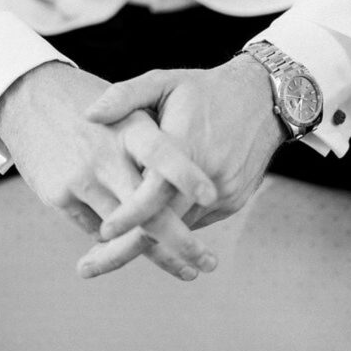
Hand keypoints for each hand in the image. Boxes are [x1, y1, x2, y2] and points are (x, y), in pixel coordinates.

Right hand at [0, 62, 218, 279]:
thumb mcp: (128, 105)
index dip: (186, 175)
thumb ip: (158, 140)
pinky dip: (117, 237)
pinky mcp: (58, 196)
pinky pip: (96, 229)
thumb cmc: (90, 102)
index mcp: (130, 128)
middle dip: (181, 243)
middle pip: (148, 209)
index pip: (162, 153)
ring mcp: (80, 178)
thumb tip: (187, 181)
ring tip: (187, 269)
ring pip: (124, 231)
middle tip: (209, 264)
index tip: (211, 196)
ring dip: (155, 254)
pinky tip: (133, 239)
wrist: (27, 96)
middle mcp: (106, 155)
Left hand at [80, 55, 285, 274]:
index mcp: (185, 145)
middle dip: (124, 249)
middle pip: (164, 225)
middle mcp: (207, 176)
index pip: (155, 191)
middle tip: (86, 268)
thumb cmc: (205, 89)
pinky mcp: (234, 201)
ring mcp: (224, 192)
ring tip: (106, 256)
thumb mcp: (165, 82)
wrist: (265, 98)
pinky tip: (143, 234)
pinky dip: (171, 228)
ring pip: (180, 230)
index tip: (102, 232)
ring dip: (147, 245)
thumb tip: (88, 115)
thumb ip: (125, 96)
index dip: (128, 215)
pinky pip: (196, 222)